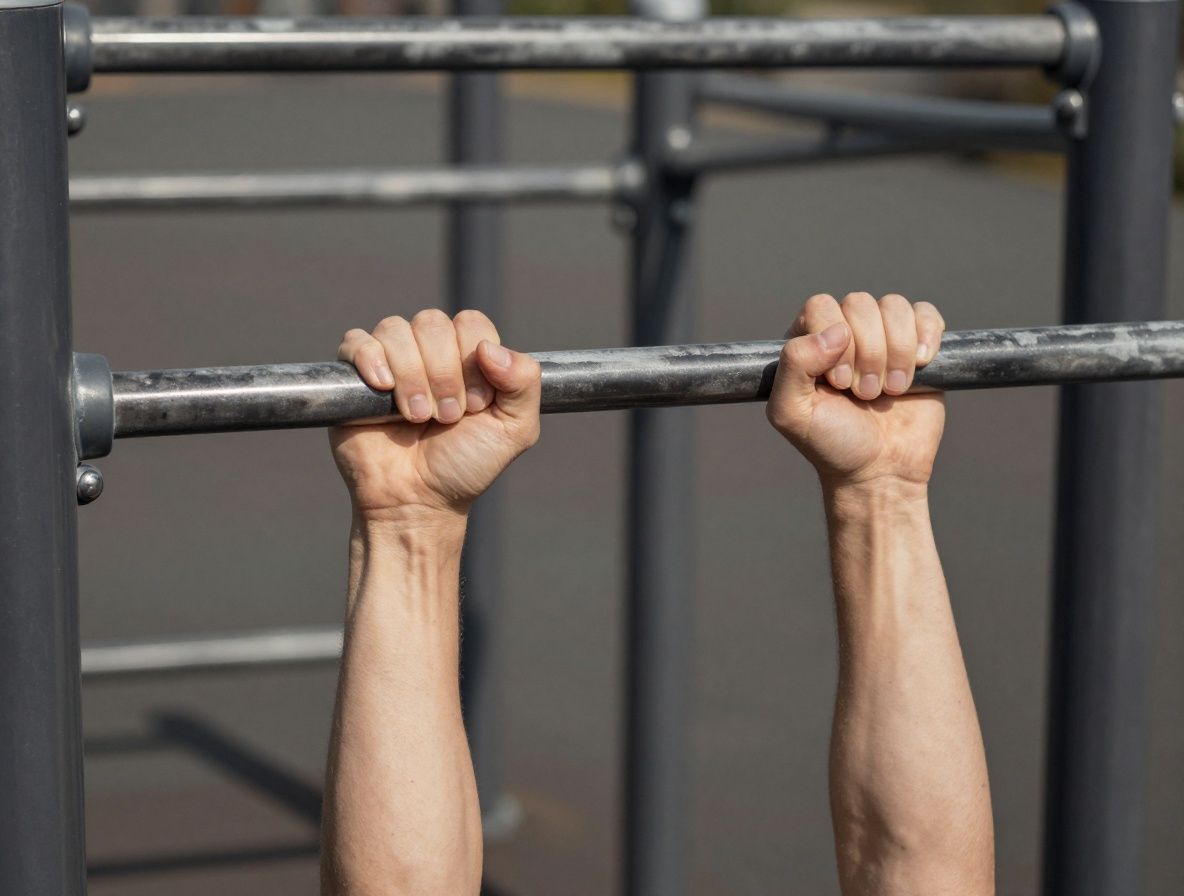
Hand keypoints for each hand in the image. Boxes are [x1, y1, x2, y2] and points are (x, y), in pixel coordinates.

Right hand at [330, 309, 540, 525]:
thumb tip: (489, 347)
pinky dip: (371, 360)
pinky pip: (356, 342)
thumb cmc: (464, 466)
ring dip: (411, 376)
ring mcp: (390, 361)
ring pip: (396, 330)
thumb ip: (524, 383)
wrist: (417, 501)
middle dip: (444, 374)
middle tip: (446, 418)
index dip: (474, 361)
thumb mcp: (513, 429)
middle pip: (433, 322)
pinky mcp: (353, 376)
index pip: (471, 323)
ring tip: (417, 417)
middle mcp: (429, 351)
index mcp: (467, 356)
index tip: (476, 406)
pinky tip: (383, 388)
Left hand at [766, 293, 945, 490]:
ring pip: (894, 307)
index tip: (840, 383)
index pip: (821, 307)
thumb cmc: (832, 442)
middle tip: (865, 393)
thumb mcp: (792, 412)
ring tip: (891, 390)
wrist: (880, 470)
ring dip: (896, 352)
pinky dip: (927, 335)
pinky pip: (926, 314)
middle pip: (860, 304)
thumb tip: (836, 330)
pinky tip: (921, 365)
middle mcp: (843, 332)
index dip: (836, 340)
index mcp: (808, 341)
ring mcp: (882, 336)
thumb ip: (794, 365)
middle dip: (868, 353)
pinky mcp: (917, 346)